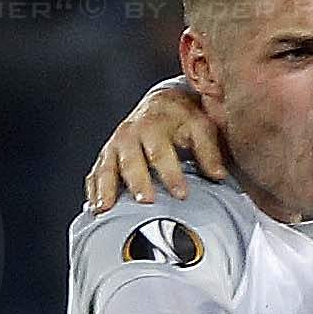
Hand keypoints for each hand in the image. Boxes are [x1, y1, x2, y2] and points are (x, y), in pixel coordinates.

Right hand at [85, 85, 225, 210]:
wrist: (162, 104)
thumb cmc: (183, 119)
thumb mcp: (200, 126)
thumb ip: (209, 151)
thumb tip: (219, 175)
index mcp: (152, 125)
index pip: (161, 152)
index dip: (171, 174)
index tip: (182, 194)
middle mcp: (128, 134)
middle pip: (130, 161)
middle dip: (137, 182)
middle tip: (145, 202)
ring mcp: (114, 146)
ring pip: (106, 168)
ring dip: (106, 189)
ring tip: (106, 210)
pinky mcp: (106, 157)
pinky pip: (95, 174)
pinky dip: (93, 191)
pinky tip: (95, 208)